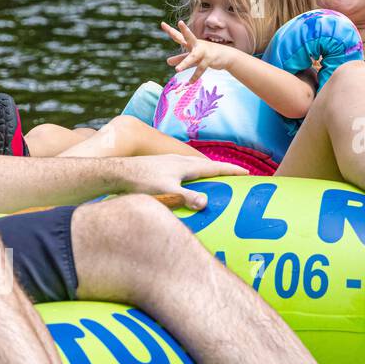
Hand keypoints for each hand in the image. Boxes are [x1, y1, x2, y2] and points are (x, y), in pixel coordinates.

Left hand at [120, 153, 248, 209]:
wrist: (118, 172)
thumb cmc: (142, 181)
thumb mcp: (167, 192)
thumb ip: (187, 198)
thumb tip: (206, 203)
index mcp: (185, 165)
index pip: (214, 167)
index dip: (231, 170)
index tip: (246, 172)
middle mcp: (179, 160)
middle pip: (207, 165)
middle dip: (222, 170)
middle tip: (235, 175)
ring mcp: (169, 162)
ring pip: (194, 166)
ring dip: (207, 171)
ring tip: (214, 178)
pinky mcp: (160, 166)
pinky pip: (183, 169)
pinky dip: (192, 174)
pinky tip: (186, 181)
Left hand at [162, 20, 241, 82]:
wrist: (225, 56)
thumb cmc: (206, 54)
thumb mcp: (192, 56)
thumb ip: (180, 58)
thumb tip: (167, 61)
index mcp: (191, 43)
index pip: (179, 36)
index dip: (170, 30)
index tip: (162, 24)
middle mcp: (196, 45)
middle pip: (189, 37)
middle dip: (185, 31)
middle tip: (180, 23)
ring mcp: (203, 52)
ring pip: (193, 57)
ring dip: (185, 63)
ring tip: (176, 70)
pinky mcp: (209, 60)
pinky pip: (200, 69)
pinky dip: (195, 76)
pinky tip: (189, 83)